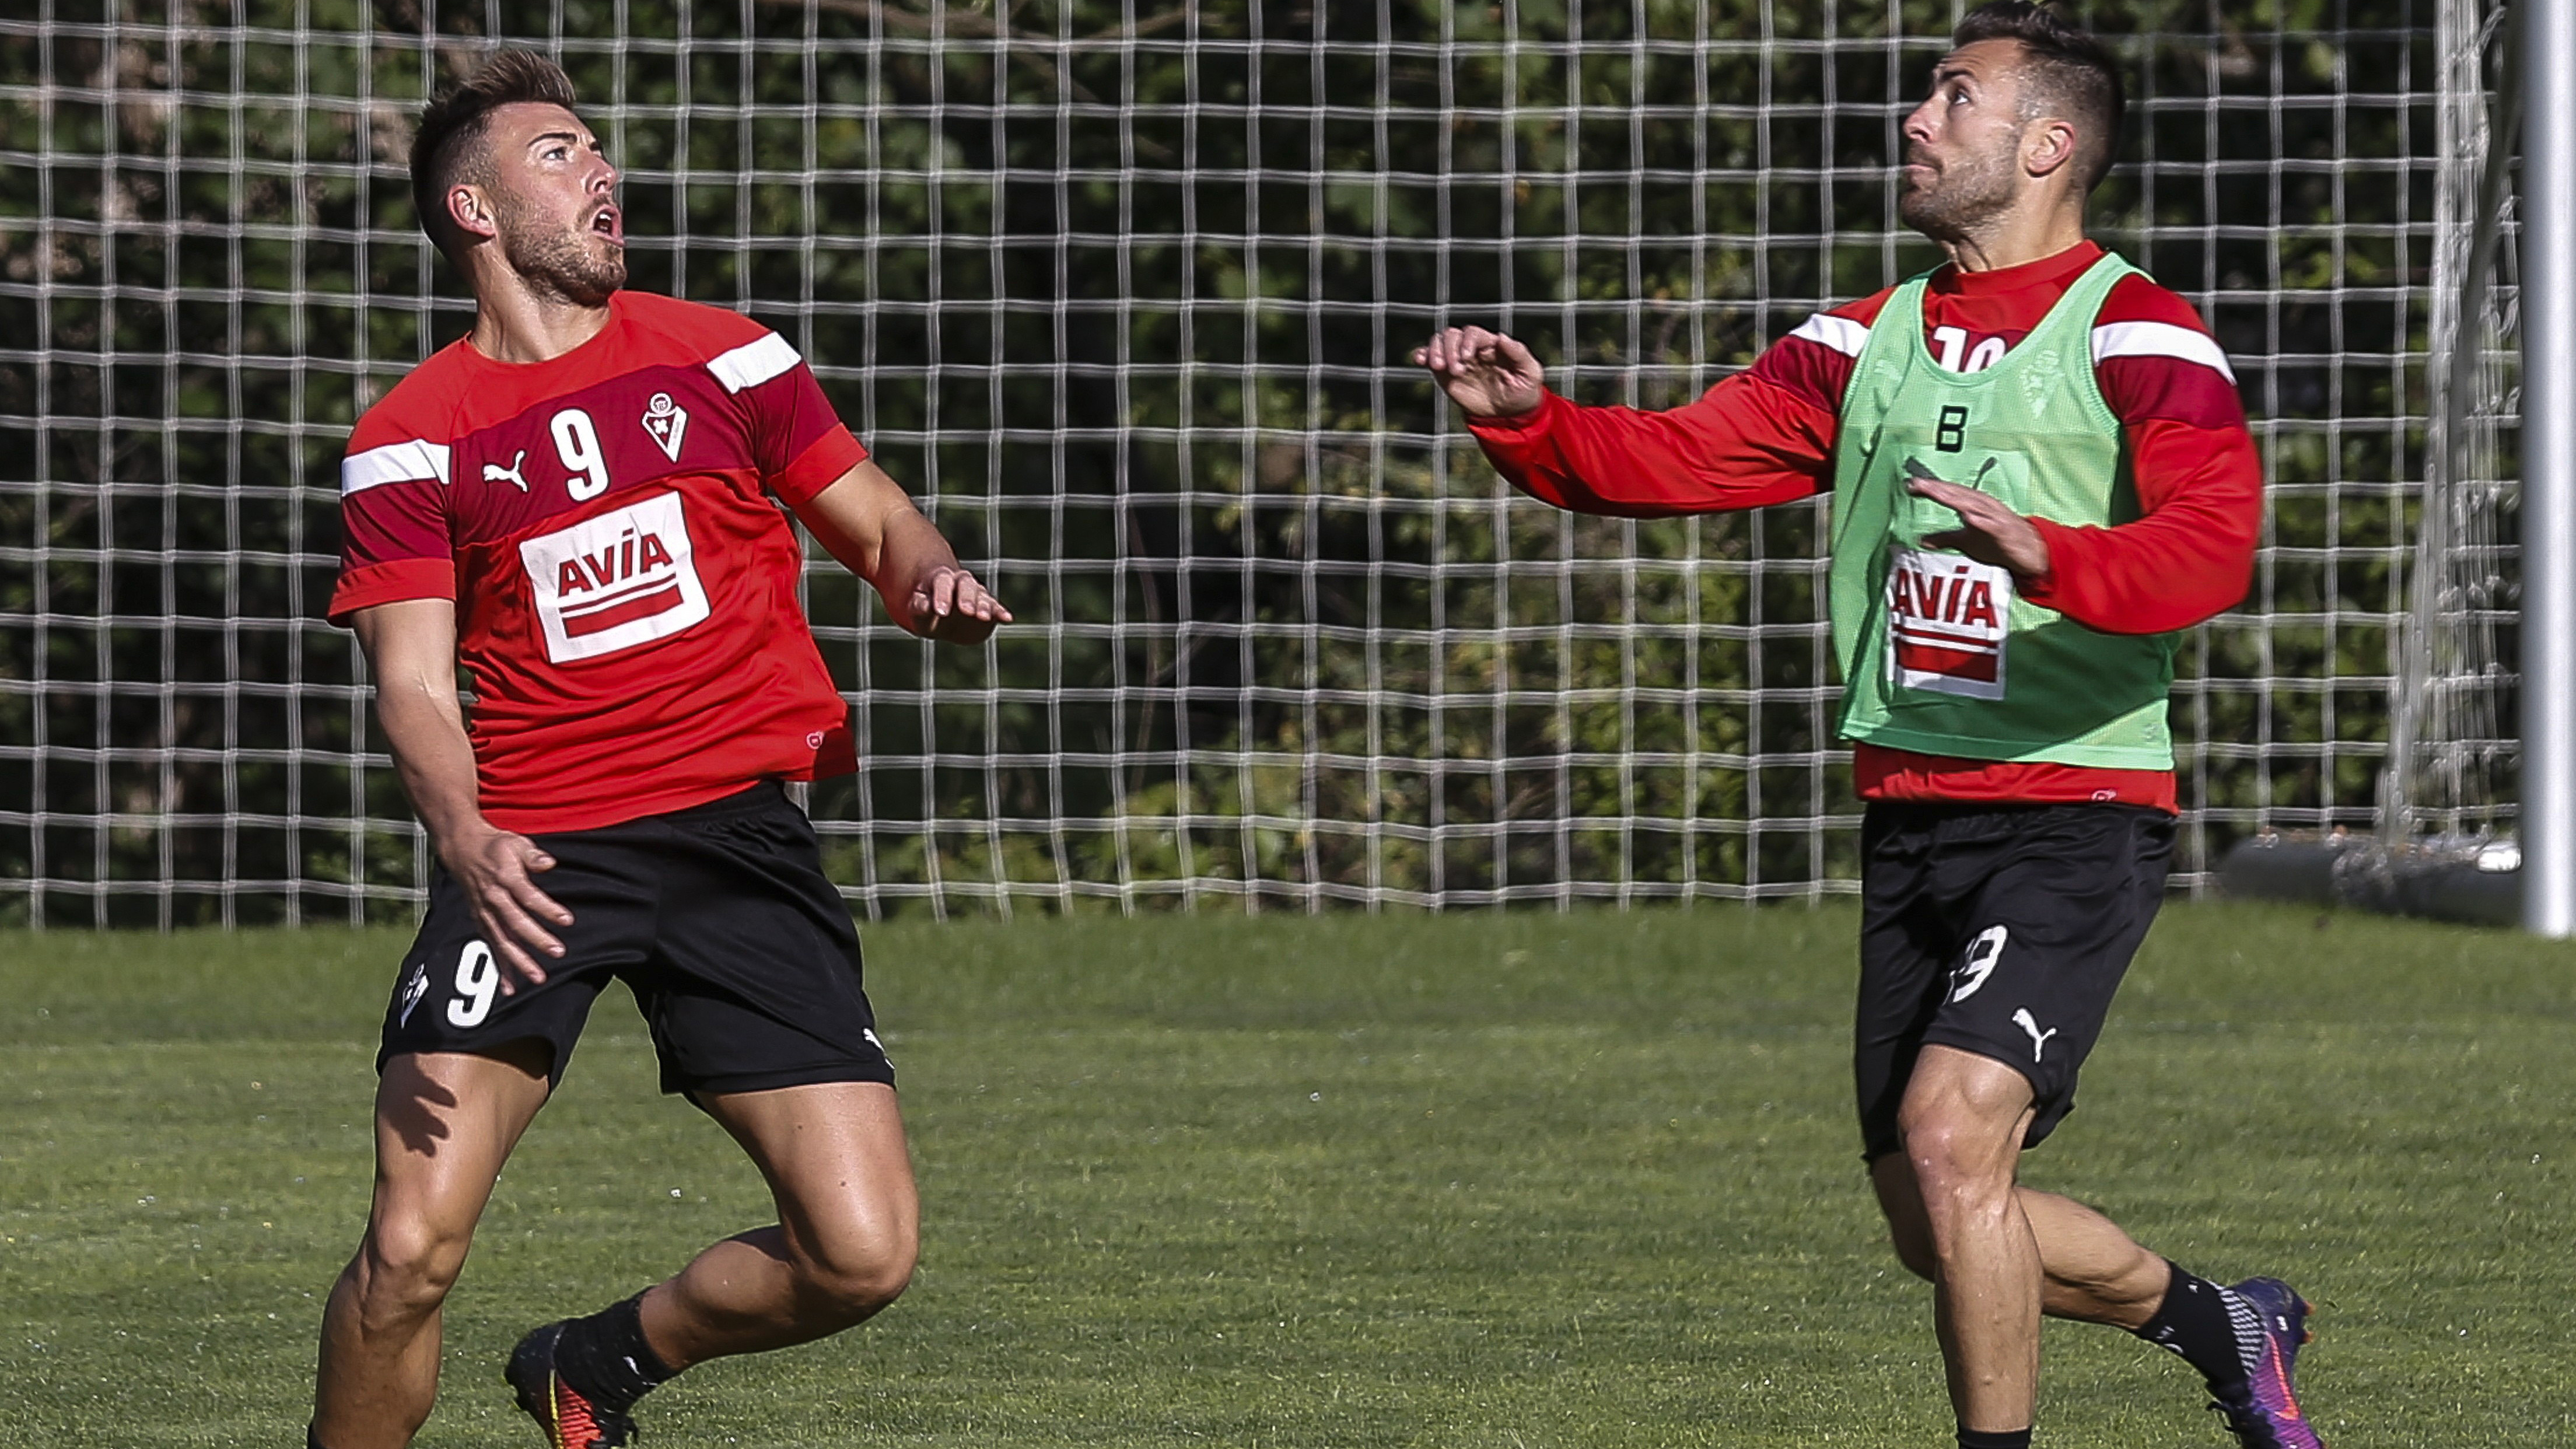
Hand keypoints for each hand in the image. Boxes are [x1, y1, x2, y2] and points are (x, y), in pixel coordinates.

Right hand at [437, 822, 571, 991]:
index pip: (528, 896)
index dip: (547, 908)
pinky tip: (510, 988)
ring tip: (538, 978)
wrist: (461, 849)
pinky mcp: (481, 922)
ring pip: (503, 941)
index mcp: (505, 878)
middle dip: (536, 939)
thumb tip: (549, 863)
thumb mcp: (515, 843)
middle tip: (558, 952)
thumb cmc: (495, 846)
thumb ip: (533, 855)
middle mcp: (493, 899)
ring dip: (520, 961)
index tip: (567, 920)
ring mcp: (485, 913)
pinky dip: (500, 968)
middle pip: (516, 923)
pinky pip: (492, 948)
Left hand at [908, 564, 1011, 643]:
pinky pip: (995, 608)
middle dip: (967, 598)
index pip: (942, 583)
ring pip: (981, 596)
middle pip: (966, 585)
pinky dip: (1001, 612)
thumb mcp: (917, 608)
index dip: (942, 597)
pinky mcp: (988, 608)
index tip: (940, 612)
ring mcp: (976, 594)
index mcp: (941, 578)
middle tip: (966, 611)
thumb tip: (926, 606)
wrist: (940, 610)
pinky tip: (1007, 619)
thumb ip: (920, 606)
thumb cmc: (926, 607)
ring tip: (982, 617)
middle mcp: (961, 582)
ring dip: (983, 606)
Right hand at [1411, 325, 1545, 418]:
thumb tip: (1501, 337)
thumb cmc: (1525, 391)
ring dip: (1435, 351)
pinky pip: (1430, 358)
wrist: (1510, 416)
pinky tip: (1419, 360)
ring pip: (1440, 342)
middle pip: (1452, 335)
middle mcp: (1473, 349)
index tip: (1467, 358)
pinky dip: (1422, 355)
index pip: (1473, 333)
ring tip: (1439, 368)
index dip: (1467, 341)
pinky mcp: (1446, 374)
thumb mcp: (1530, 373)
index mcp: (1492, 344)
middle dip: (1450, 349)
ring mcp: (1458, 360)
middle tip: (1457, 371)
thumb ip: (1518, 353)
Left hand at [1909, 475, 2051, 581]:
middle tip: (1916, 483)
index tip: (1910, 485)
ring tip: (1934, 491)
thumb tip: (1921, 540)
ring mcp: (1994, 516)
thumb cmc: (1998, 542)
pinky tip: (1967, 516)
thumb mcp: (1965, 541)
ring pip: (1970, 503)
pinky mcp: (2003, 529)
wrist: (2028, 551)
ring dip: (1952, 496)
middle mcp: (1983, 505)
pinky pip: (1990, 523)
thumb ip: (1944, 538)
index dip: (1930, 488)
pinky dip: (1979, 518)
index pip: (1948, 493)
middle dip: (1936, 487)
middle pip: (1956, 493)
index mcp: (1973, 505)